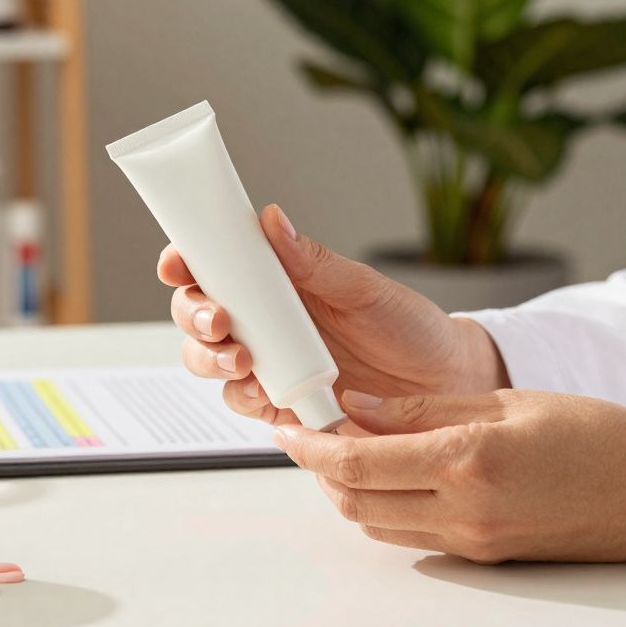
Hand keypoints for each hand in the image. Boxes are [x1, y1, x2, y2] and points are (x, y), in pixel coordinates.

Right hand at [158, 204, 508, 426]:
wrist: (447, 385)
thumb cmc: (410, 328)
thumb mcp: (366, 289)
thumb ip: (316, 263)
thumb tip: (273, 222)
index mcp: (278, 281)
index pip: (216, 266)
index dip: (186, 261)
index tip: (179, 262)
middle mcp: (264, 321)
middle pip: (198, 314)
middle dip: (193, 315)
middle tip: (218, 319)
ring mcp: (269, 363)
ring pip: (209, 359)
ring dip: (211, 357)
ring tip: (242, 357)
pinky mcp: (281, 404)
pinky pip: (243, 401)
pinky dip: (243, 396)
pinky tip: (262, 391)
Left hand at [275, 388, 625, 565]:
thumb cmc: (599, 436)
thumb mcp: (505, 400)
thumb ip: (422, 407)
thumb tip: (357, 403)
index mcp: (468, 462)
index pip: (358, 462)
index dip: (311, 445)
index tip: (290, 425)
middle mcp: (464, 512)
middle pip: (355, 501)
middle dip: (320, 468)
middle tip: (311, 431)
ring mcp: (473, 542)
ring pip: (377, 524)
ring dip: (350, 489)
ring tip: (349, 446)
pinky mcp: (485, 556)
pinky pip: (412, 535)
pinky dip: (386, 505)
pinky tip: (392, 473)